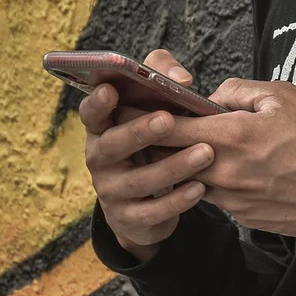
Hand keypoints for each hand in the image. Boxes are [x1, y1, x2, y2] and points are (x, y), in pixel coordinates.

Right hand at [80, 48, 214, 257]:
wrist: (145, 200)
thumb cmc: (152, 138)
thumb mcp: (154, 105)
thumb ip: (162, 78)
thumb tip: (181, 77)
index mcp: (102, 128)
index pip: (90, 113)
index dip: (97, 103)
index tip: (110, 90)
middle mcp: (100, 158)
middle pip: (113, 145)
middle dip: (139, 132)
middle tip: (168, 120)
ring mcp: (112, 190)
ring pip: (137, 181)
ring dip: (172, 167)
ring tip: (205, 153)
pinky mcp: (129, 218)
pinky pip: (152, 211)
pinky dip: (177, 201)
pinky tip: (199, 188)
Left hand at [153, 77, 295, 240]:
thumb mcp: (284, 96)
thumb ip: (237, 91)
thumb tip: (211, 97)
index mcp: (232, 136)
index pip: (169, 127)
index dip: (147, 116)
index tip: (134, 107)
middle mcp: (225, 173)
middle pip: (171, 159)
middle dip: (161, 143)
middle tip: (160, 127)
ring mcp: (234, 200)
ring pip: (192, 181)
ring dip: (190, 166)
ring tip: (203, 148)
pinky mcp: (246, 219)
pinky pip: (219, 198)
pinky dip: (217, 183)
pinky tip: (237, 171)